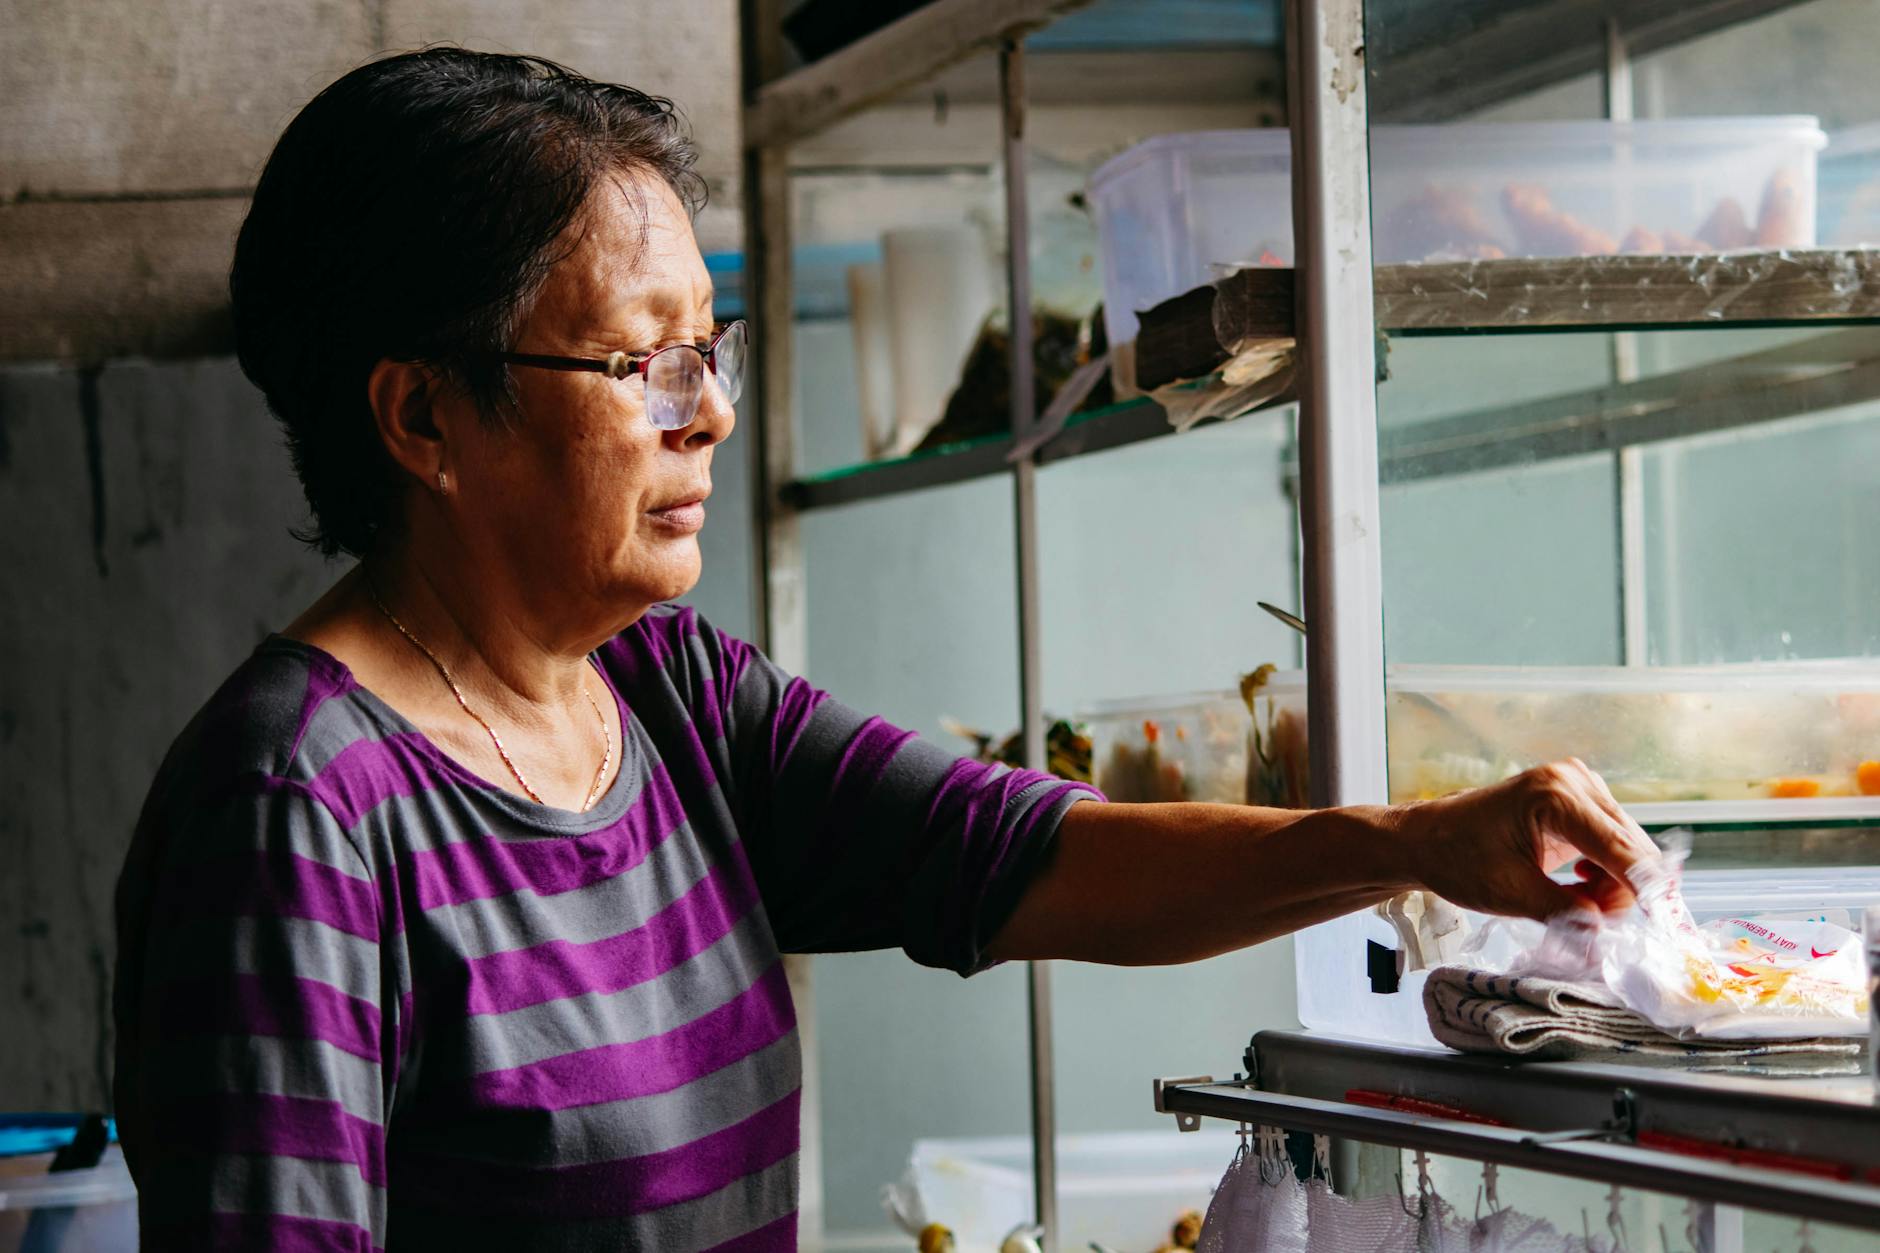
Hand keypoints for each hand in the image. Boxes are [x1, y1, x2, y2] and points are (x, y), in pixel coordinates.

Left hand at [1400, 759, 1657, 921]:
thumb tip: (1607, 940)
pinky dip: (1604, 871)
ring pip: (1627, 848)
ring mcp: (1579, 786)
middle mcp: (1574, 781)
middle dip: (1621, 892)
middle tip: (1591, 920)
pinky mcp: (1578, 800)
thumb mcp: (1509, 894)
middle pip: (1632, 848)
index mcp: (1555, 796)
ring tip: (1574, 899)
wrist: (1425, 839)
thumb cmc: (1456, 859)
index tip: (1664, 926)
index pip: (1622, 850)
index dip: (1646, 891)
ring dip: (1612, 883)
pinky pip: (1613, 842)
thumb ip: (1565, 915)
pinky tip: (1577, 883)